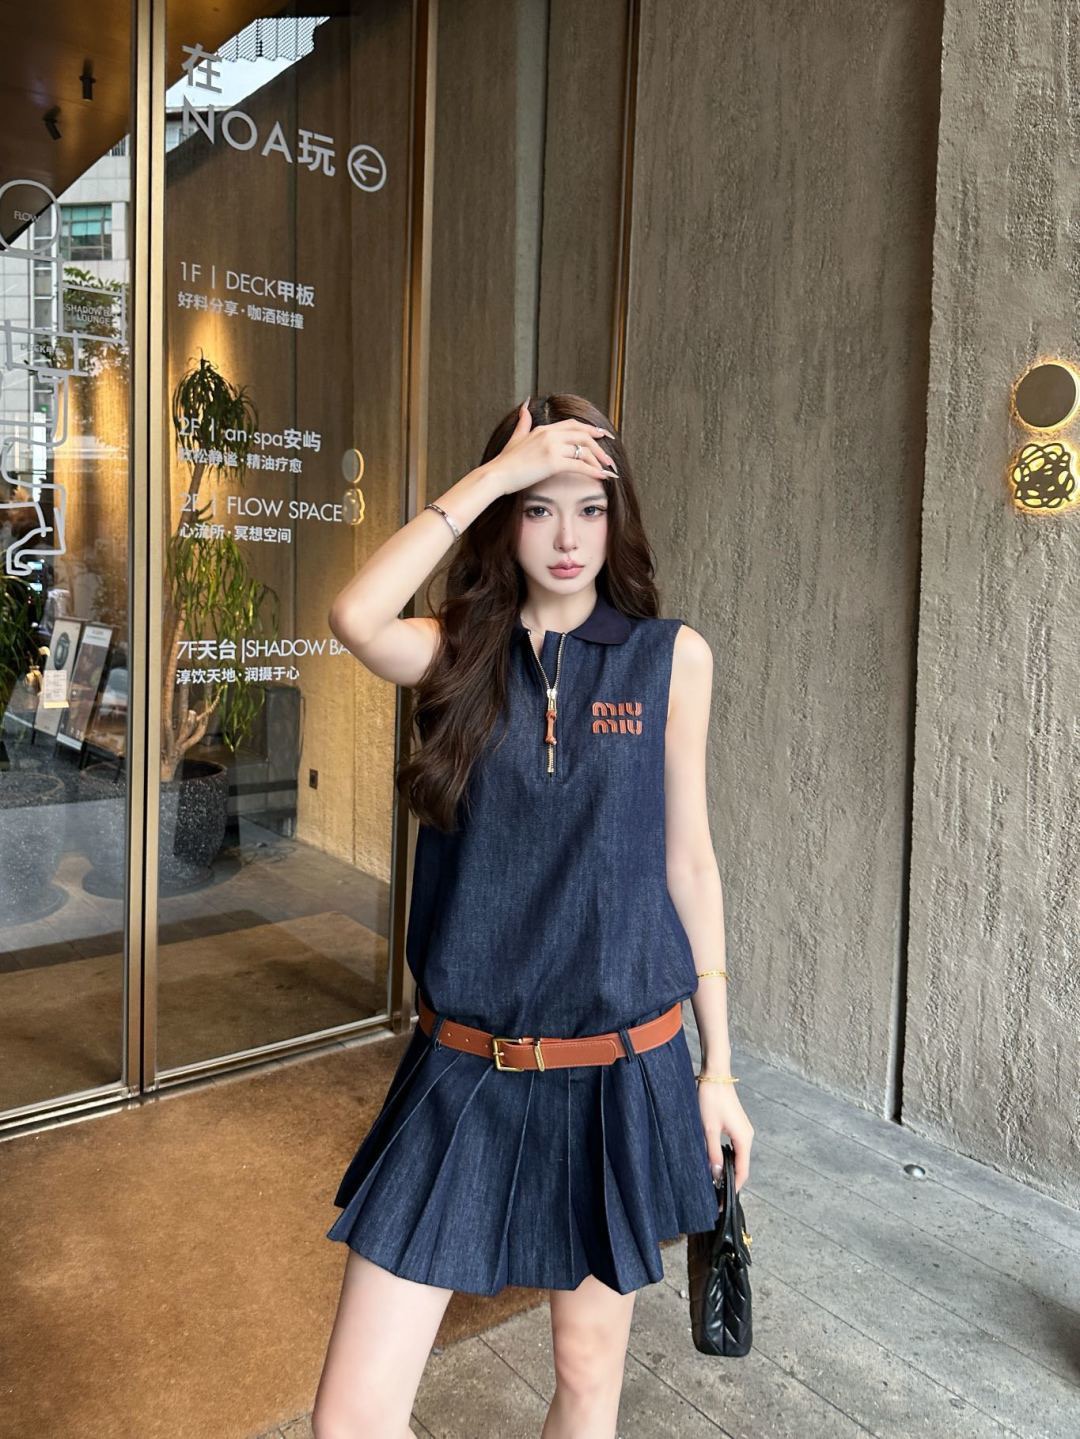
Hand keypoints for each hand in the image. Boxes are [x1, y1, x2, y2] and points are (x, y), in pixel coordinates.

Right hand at [486, 399, 617, 495]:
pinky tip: (601, 477)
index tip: (602, 435)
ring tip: (607, 470)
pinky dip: (593, 471)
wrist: (497, 475)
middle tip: (609, 457)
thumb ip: (523, 422)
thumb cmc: (505, 461)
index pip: (573, 425)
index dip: (590, 429)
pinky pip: (580, 465)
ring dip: (599, 460)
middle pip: (583, 435)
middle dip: (599, 446)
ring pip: (584, 450)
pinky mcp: (553, 462)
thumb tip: (525, 406)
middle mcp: (550, 434)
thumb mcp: (516, 437)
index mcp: (544, 429)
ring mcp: (552, 447)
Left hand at [697, 1081, 753, 1193]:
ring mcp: (744, 1130)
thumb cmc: (711, 1100)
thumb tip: (716, 1175)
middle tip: (717, 1193)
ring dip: (729, 1168)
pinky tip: (717, 1161)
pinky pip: (735, 1147)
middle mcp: (748, 1136)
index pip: (743, 1171)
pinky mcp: (737, 1125)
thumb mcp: (708, 1129)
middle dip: (731, 1180)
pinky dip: (728, 1157)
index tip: (723, 1200)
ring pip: (738, 1156)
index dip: (734, 1187)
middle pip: (742, 1165)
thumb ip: (713, 1153)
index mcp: (744, 1139)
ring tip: (716, 1181)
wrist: (715, 1076)